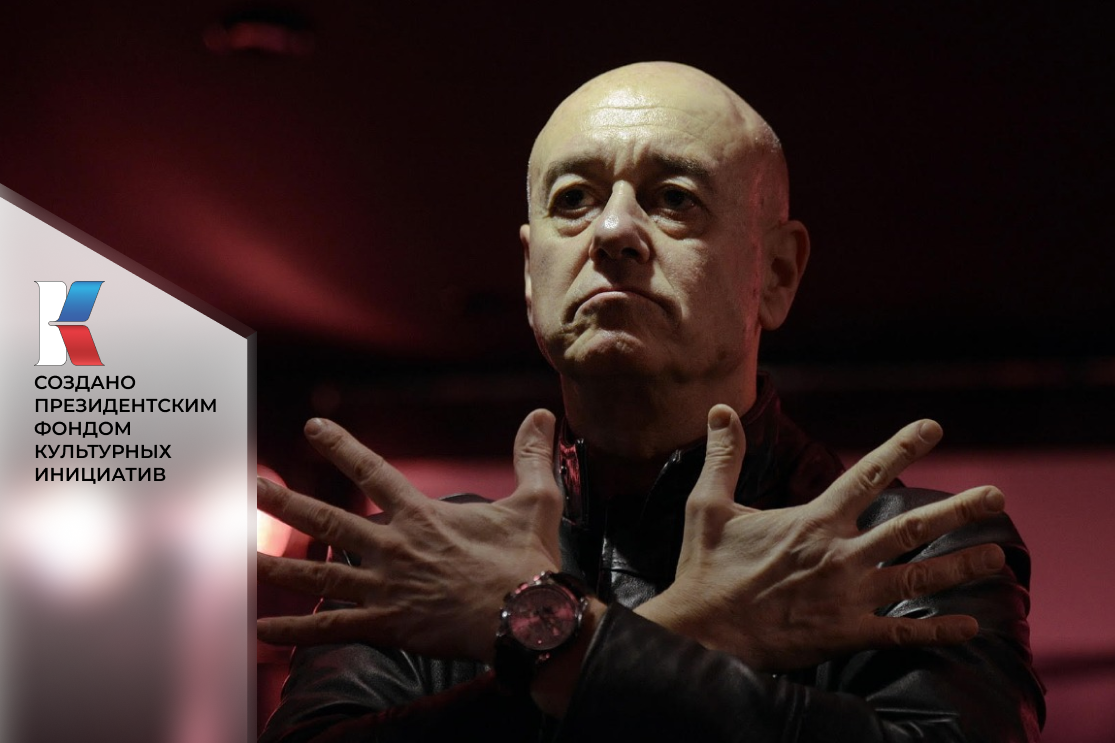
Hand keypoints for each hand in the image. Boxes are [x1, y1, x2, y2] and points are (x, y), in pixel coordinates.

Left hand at [256, 410, 563, 662]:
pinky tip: (261, 630)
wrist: (527, 618)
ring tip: (235, 558)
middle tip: (247, 486)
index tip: (312, 427)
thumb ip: (531, 456)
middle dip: (283, 502)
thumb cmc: (528, 561)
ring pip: (318, 574)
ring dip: (274, 566)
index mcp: (422, 514)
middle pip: (326, 519)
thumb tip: (543, 415)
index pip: (371, 470)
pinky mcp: (387, 626)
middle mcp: (394, 546)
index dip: (340, 446)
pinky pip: (332, 628)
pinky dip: (295, 631)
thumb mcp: (535, 501)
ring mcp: (385, 587)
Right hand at [636, 405, 1006, 671]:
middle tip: (997, 498)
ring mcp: (848, 597)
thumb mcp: (709, 505)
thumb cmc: (706, 569)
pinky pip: (902, 632)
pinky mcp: (846, 634)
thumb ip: (724, 456)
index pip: (866, 476)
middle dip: (958, 511)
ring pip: (918, 578)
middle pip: (911, 527)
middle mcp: (840, 555)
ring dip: (961, 566)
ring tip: (999, 557)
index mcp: (813, 521)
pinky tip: (970, 626)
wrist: (703, 633)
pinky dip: (938, 630)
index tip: (934, 428)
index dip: (902, 448)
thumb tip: (721, 410)